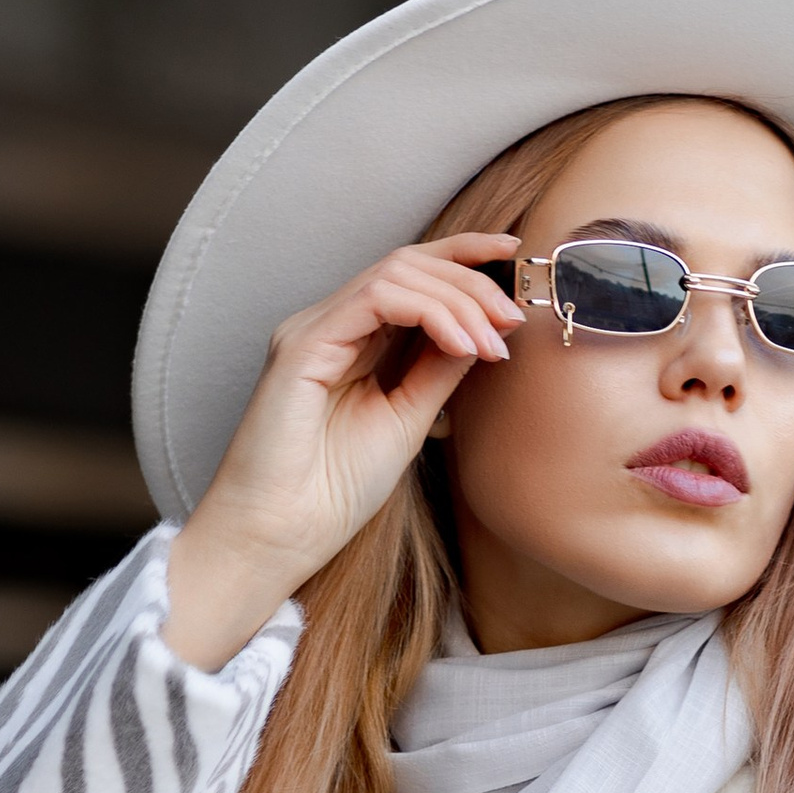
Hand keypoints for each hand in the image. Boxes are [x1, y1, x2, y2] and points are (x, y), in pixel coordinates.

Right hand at [162, 235, 524, 667]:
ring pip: (395, 274)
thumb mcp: (408, 419)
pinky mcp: (302, 345)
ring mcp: (311, 330)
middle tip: (513, 318)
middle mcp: (328, 325)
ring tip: (493, 341)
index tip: (515, 257)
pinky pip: (375, 300)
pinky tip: (461, 343)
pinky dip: (430, 313)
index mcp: (349, 339)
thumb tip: (485, 330)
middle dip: (471, 281)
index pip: (409, 274)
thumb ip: (438, 369)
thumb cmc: (333, 491)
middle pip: (408, 265)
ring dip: (457, 300)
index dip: (462, 256)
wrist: (279, 536)